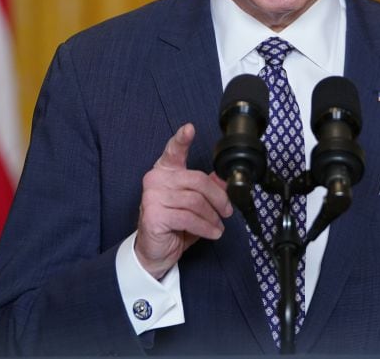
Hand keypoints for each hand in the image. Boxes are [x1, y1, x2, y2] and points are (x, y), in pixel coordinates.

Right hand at [134, 123, 232, 278]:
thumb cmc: (173, 225)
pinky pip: (188, 218)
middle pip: (197, 180)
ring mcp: (152, 197)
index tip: (189, 128)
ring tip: (217, 226)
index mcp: (165, 171)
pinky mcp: (153, 215)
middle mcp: (155, 180)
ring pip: (195, 201)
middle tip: (227, 211)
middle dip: (218, 197)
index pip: (173, 151)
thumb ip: (207, 188)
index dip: (181, 139)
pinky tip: (211, 232)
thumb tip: (224, 178)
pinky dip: (205, 227)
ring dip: (212, 216)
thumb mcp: (194, 204)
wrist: (155, 251)